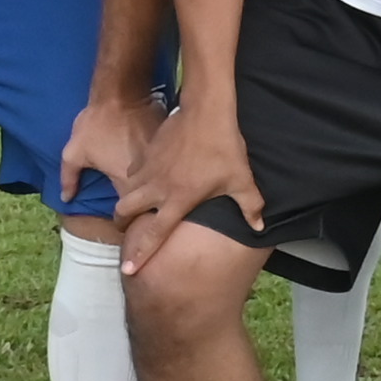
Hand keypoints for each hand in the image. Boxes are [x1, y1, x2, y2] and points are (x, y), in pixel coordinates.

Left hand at [59, 89, 161, 212]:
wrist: (122, 92)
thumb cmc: (96, 123)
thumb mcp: (74, 151)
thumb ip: (69, 178)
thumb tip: (66, 197)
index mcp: (126, 183)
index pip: (131, 214)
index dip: (127, 219)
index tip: (123, 220)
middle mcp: (148, 177)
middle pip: (151, 203)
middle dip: (146, 207)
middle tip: (139, 207)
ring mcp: (162, 163)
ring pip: (163, 185)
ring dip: (157, 189)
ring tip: (153, 190)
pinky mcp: (170, 148)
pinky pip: (168, 166)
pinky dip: (164, 170)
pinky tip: (162, 169)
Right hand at [114, 98, 261, 273]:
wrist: (206, 110)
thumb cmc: (224, 147)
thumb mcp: (240, 180)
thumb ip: (249, 206)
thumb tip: (259, 227)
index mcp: (177, 200)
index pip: (154, 234)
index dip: (140, 254)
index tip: (128, 270)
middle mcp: (157, 188)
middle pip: (125, 212)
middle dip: (121, 224)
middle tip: (125, 229)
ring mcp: (149, 168)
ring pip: (126, 191)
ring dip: (126, 201)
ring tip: (132, 206)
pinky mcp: (147, 152)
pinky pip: (132, 170)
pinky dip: (134, 178)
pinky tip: (144, 178)